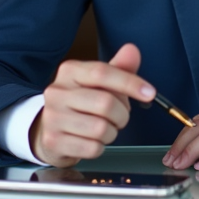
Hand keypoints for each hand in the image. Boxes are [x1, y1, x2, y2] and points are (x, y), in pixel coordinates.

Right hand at [30, 43, 154, 166]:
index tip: (149, 93)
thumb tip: (132, 50)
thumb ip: (119, 68)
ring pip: (100, 128)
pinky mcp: (54, 141)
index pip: (102, 73)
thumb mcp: (99, 82)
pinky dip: (100, 147)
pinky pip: (92, 148)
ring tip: (104, 128)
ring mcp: (53, 117)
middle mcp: (57, 92)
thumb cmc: (80, 103)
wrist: (49, 128)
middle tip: (120, 116)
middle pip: (105, 103)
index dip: (130, 83)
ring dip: (111, 132)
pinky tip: (91, 140)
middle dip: (122, 114)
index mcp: (69, 71)